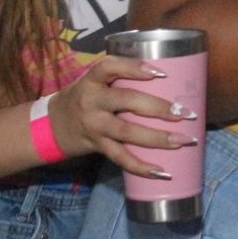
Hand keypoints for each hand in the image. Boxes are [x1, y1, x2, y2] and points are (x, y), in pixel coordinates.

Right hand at [47, 54, 198, 176]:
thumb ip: (121, 76)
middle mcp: (92, 101)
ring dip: (158, 138)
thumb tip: (169, 74)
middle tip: (186, 113)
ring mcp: (94, 126)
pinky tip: (163, 172)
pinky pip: (121, 158)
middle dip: (159, 107)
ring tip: (184, 140)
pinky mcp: (97, 146)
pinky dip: (142, 167)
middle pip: (127, 100)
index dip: (134, 68)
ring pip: (127, 132)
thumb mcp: (94, 81)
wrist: (51, 125)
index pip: (109, 67)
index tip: (161, 72)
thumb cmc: (85, 97)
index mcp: (92, 79)